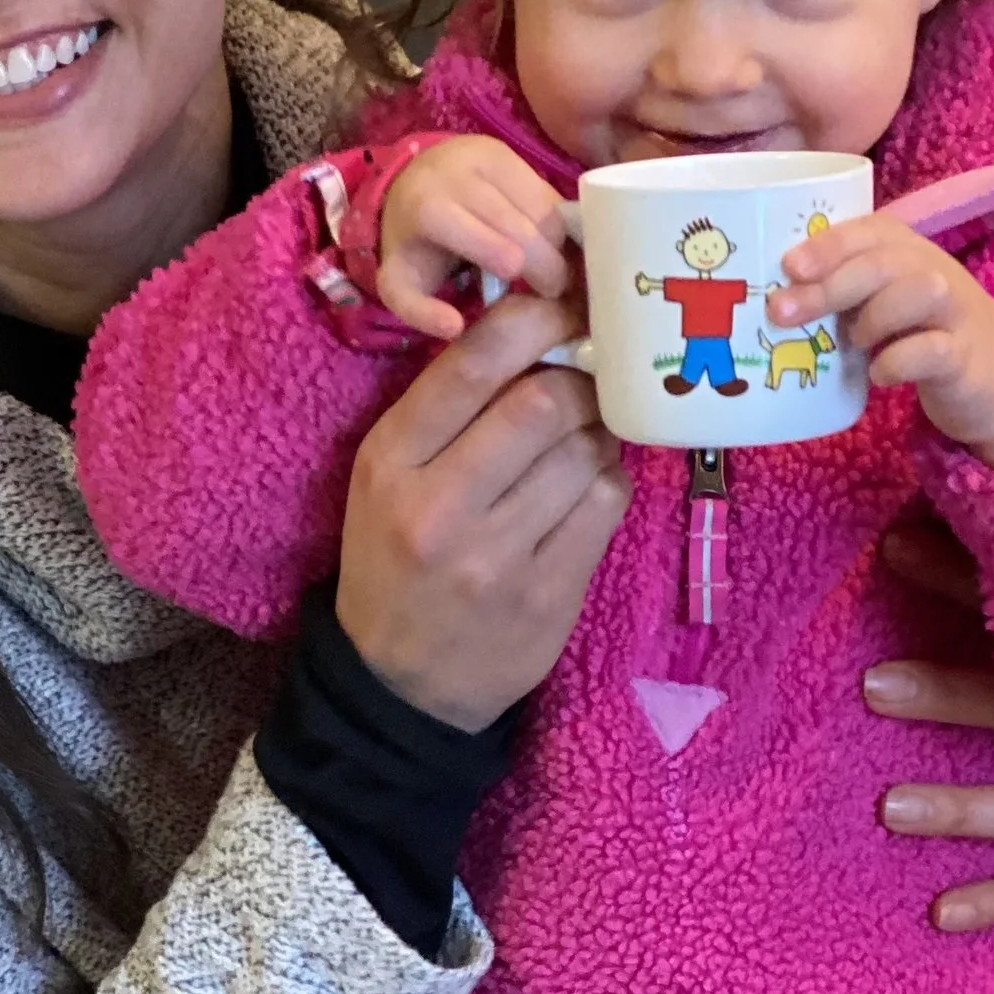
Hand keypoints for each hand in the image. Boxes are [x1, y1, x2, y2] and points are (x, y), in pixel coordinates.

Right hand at [337, 291, 629, 730]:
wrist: (400, 686)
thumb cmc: (396, 559)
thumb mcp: (387, 478)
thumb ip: (445, 409)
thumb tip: (538, 328)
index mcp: (390, 462)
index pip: (476, 361)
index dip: (539, 319)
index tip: (567, 307)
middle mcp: (439, 507)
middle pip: (544, 402)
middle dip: (580, 381)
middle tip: (588, 383)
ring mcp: (497, 558)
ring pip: (585, 452)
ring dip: (597, 435)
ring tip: (581, 443)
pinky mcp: (547, 597)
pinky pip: (604, 506)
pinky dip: (606, 483)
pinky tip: (585, 491)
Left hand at [376, 135, 575, 340]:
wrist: (411, 187)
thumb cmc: (416, 245)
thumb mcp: (401, 283)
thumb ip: (420, 312)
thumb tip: (455, 327)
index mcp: (428, 208)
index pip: (484, 238)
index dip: (513, 264)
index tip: (532, 293)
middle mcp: (457, 173)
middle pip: (519, 224)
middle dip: (546, 262)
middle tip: (557, 291)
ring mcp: (485, 156)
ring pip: (541, 207)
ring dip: (557, 243)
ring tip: (556, 269)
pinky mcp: (507, 149)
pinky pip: (546, 191)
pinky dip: (557, 221)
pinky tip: (553, 244)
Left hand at [772, 215, 993, 464]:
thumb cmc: (919, 332)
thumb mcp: (878, 300)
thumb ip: (839, 291)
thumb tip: (771, 299)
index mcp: (906, 250)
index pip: (868, 230)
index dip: (829, 244)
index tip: (789, 266)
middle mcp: (933, 270)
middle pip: (884, 262)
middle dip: (829, 285)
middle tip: (782, 312)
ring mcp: (953, 312)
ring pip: (918, 292)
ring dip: (874, 317)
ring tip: (854, 342)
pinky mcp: (964, 357)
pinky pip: (933, 350)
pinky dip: (898, 361)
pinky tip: (878, 374)